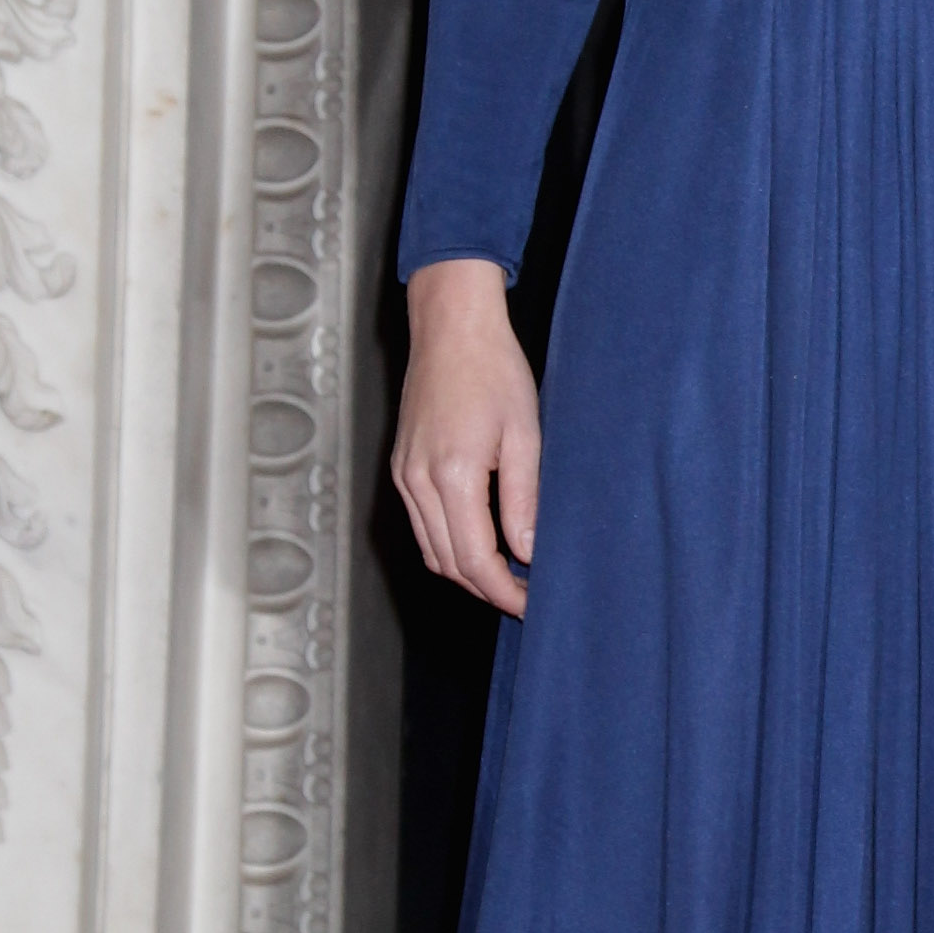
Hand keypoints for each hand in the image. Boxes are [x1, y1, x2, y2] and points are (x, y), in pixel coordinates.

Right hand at [392, 258, 541, 616]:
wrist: (451, 328)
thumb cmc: (493, 370)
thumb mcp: (525, 436)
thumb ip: (524, 500)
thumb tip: (528, 552)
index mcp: (452, 475)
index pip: (475, 560)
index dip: (504, 591)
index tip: (532, 604)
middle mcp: (418, 481)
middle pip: (448, 564)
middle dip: (487, 590)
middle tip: (526, 599)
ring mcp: (404, 475)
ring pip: (431, 550)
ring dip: (466, 573)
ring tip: (508, 579)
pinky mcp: (401, 467)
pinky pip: (421, 526)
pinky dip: (448, 547)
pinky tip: (480, 546)